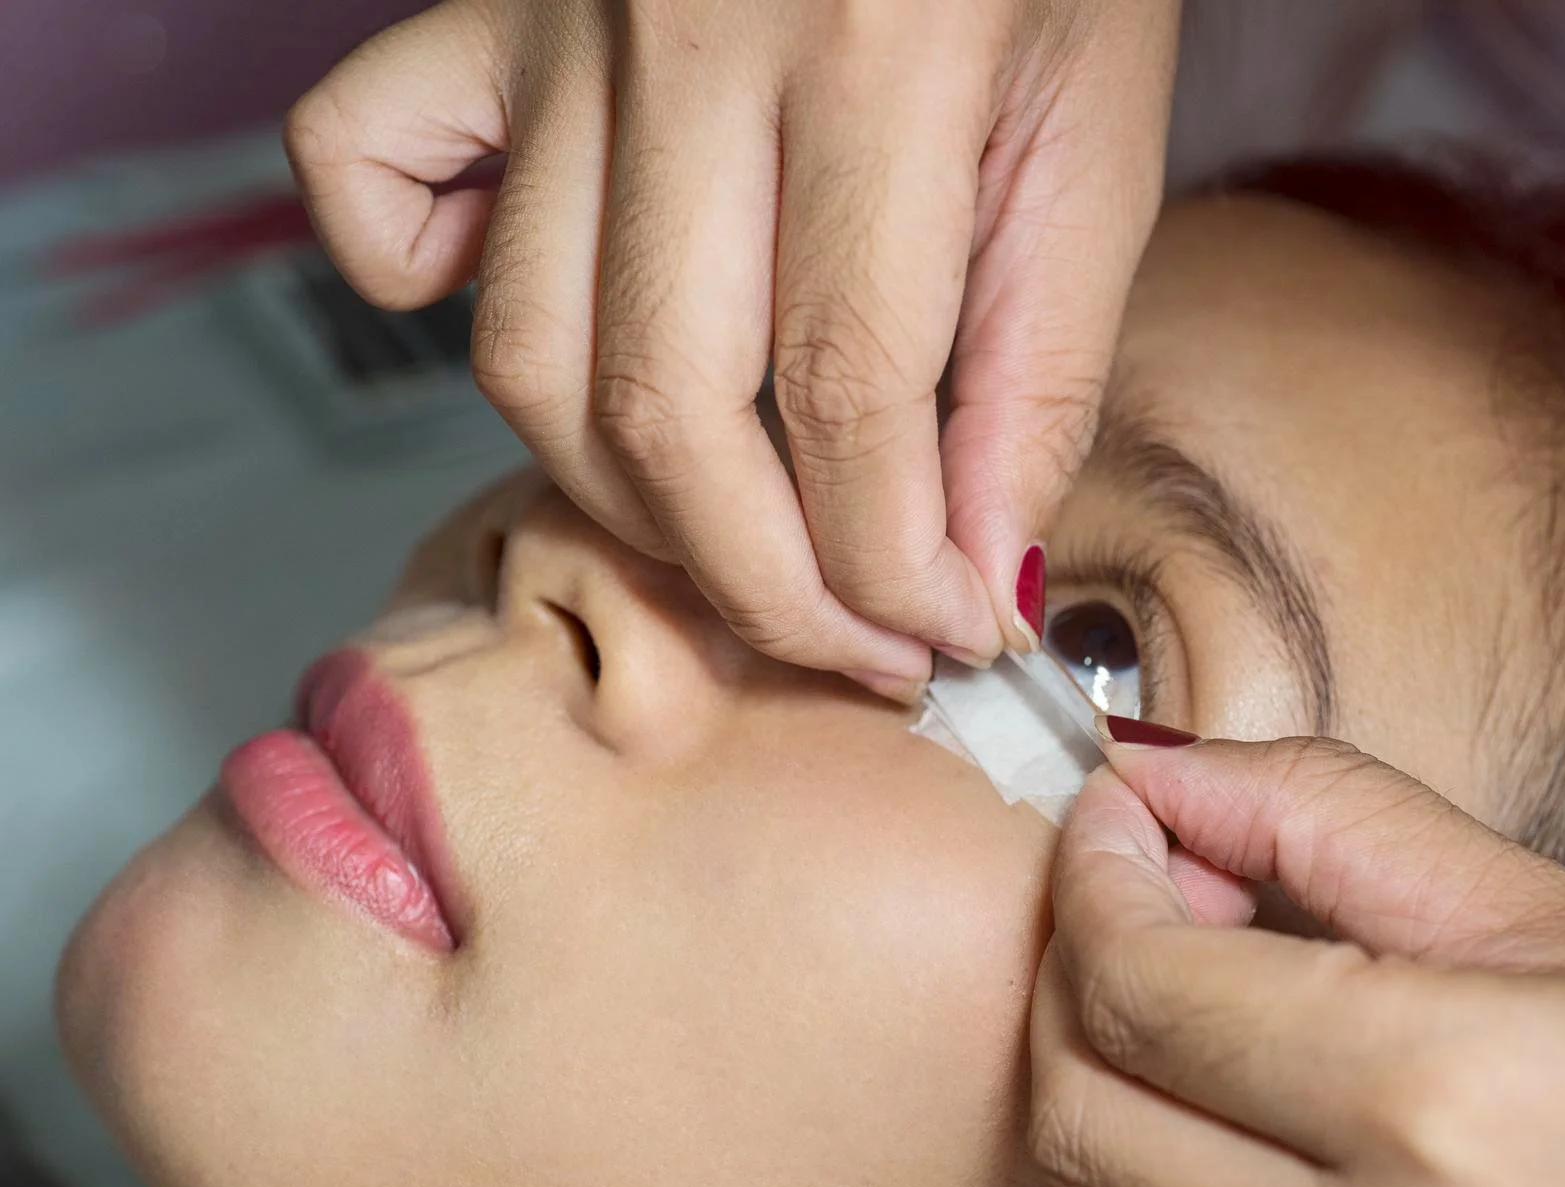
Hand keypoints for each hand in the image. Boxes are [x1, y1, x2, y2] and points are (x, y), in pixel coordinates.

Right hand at [284, 0, 1178, 697]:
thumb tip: (972, 575)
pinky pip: (362, 166)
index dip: (894, 565)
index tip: (948, 635)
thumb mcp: (1099, 131)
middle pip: (669, 409)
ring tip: (744, 544)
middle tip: (859, 642)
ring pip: (526, 350)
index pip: (850, 396)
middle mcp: (687, 36)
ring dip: (631, 500)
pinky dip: (408, 285)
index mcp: (879, 50)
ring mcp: (562, 24)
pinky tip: (542, 338)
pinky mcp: (488, 11)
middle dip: (770, 583)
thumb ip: (1040, 361)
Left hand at [1017, 735, 1564, 1186]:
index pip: (1141, 984)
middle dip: (1080, 986)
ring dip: (1086, 1169)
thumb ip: (1348, 834)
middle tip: (1143, 908)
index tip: (1114, 823)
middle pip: (1091, 1120)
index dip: (1092, 878)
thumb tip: (1174, 774)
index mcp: (1438, 1103)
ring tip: (1168, 1081)